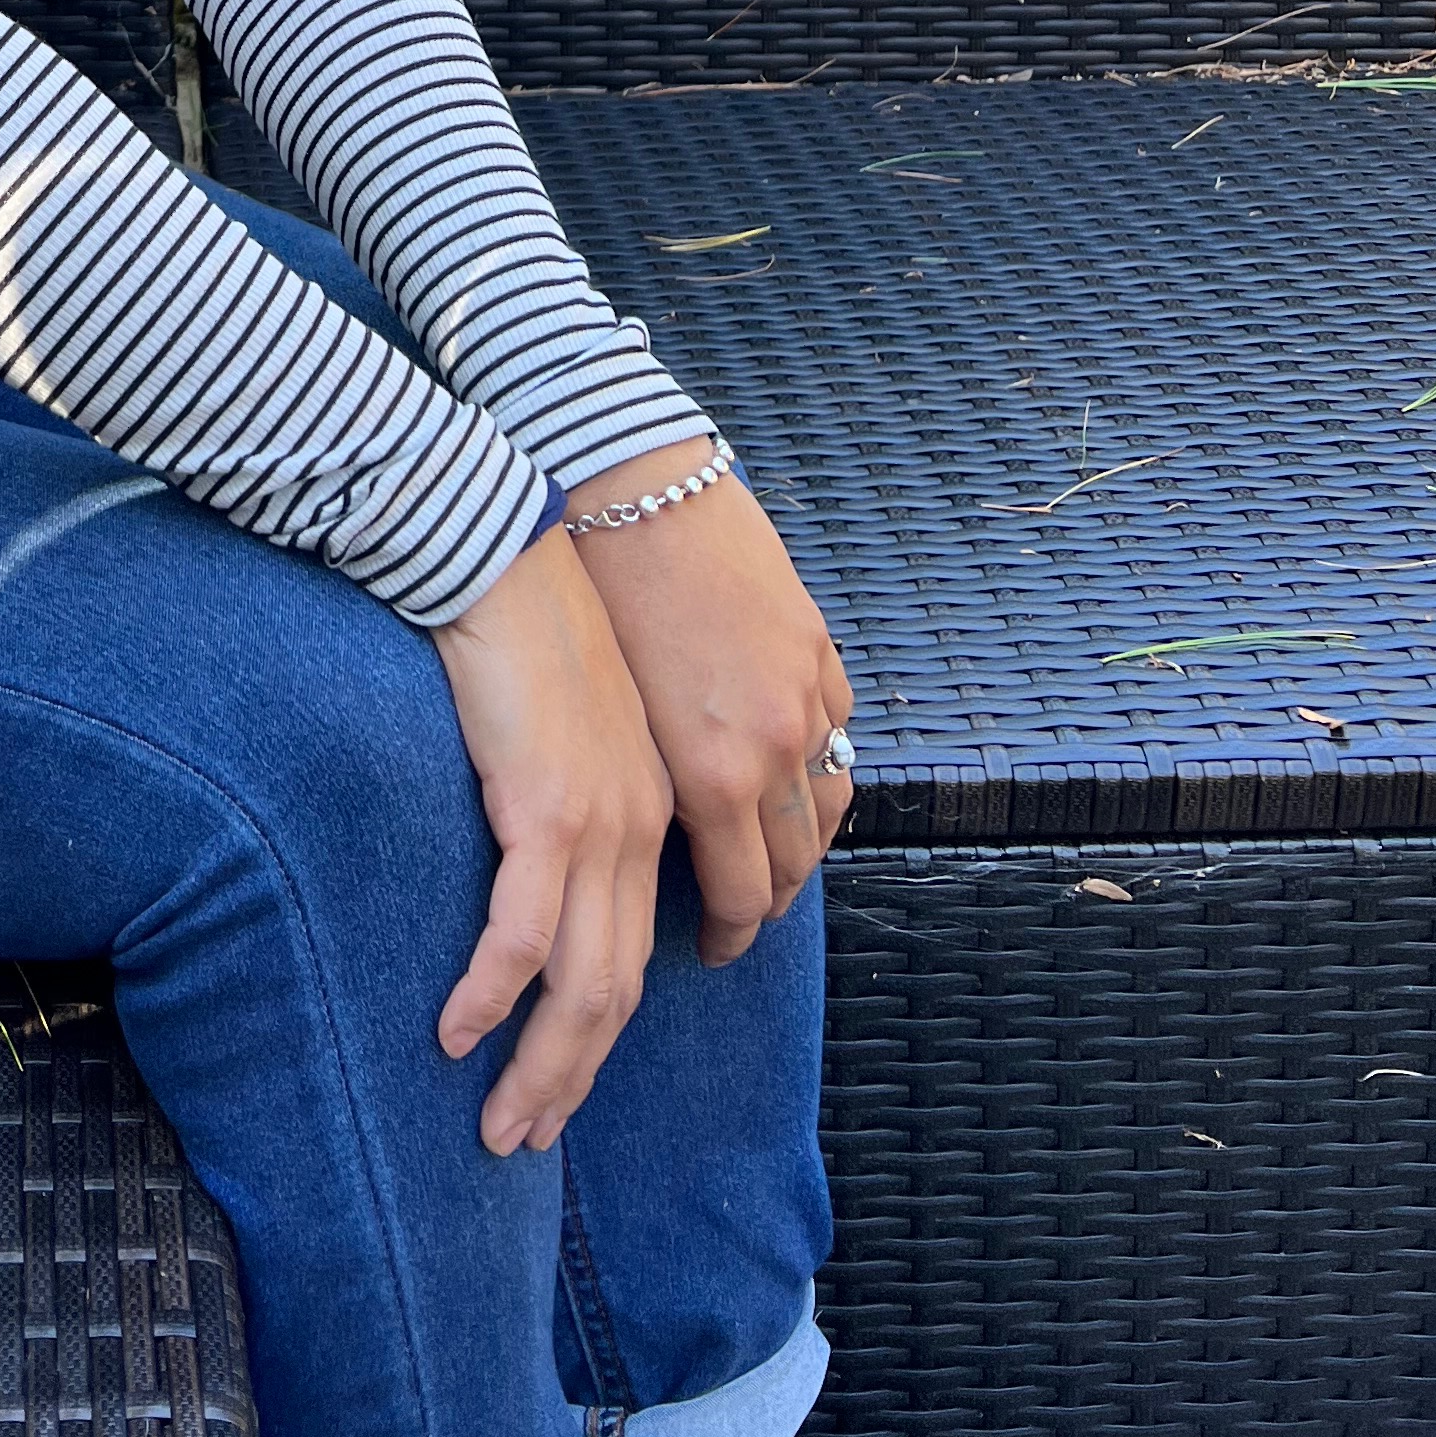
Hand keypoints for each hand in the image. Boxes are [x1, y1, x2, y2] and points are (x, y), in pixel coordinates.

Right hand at [428, 529, 674, 1155]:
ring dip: (538, 1065)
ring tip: (497, 1121)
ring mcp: (598, 822)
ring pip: (582, 984)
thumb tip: (517, 854)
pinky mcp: (547, 809)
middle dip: (569, 1077)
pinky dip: (490, 993)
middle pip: (615, 990)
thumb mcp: (554, 724)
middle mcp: (636, 828)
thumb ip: (552, 792)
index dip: (595, 1034)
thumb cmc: (510, 627)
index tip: (553, 1084)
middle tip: (522, 1135)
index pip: (630, 951)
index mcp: (643, 810)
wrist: (495, 553)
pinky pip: (520, 933)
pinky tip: (454, 1030)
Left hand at [566, 448, 852, 968]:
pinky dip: (819, 762)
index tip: (713, 948)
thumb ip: (651, 782)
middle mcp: (772, 746)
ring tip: (776, 860)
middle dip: (768, 903)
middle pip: (793, 865)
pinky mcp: (817, 648)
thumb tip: (658, 834)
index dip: (730, 934)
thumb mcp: (613, 714)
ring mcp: (804, 695)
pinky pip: (838, 729)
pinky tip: (795, 768)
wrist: (635, 488)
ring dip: (804, 844)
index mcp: (711, 772)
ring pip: (827, 806)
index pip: (742, 895)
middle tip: (743, 918)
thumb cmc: (598, 595)